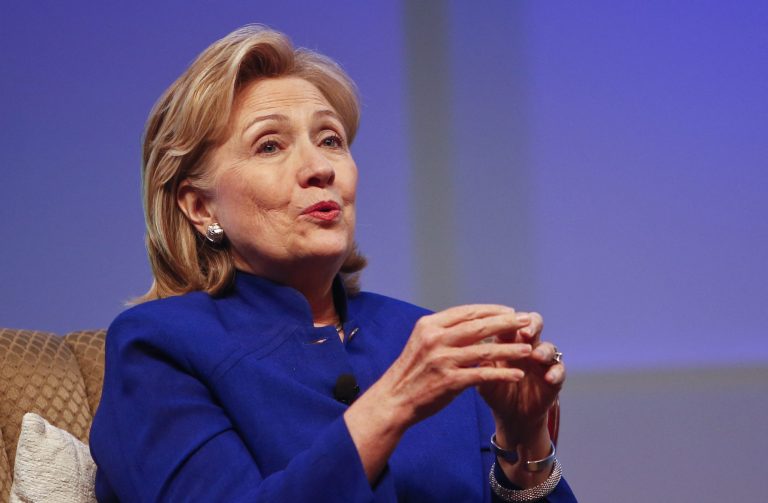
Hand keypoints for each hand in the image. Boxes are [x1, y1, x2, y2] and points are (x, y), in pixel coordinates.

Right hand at [379, 305, 537, 426]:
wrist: (394, 399)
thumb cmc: (411, 372)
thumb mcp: (422, 342)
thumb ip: (444, 331)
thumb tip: (472, 322)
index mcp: (429, 325)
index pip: (466, 312)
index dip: (491, 311)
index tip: (509, 311)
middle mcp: (435, 339)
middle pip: (478, 327)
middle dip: (506, 323)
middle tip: (526, 321)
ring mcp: (442, 360)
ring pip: (484, 350)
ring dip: (509, 349)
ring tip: (528, 349)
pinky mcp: (449, 381)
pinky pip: (482, 375)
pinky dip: (502, 374)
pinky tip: (517, 375)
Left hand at [476, 312, 565, 444]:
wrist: (511, 416)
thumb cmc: (495, 391)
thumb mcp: (485, 379)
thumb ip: (482, 366)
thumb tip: (471, 353)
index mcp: (508, 341)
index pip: (510, 323)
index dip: (509, 319)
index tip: (505, 319)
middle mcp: (528, 346)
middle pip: (535, 325)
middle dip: (532, 325)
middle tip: (526, 332)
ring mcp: (542, 361)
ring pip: (549, 347)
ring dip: (543, 350)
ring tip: (536, 356)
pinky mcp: (554, 377)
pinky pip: (559, 370)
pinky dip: (556, 372)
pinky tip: (549, 377)